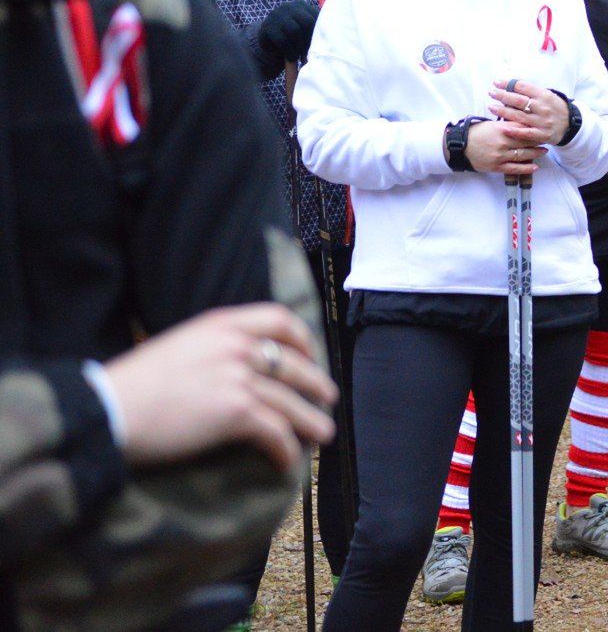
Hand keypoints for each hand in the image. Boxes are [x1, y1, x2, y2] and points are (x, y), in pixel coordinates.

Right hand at [103, 303, 336, 471]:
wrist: (107, 408)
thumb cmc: (133, 384)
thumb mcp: (180, 346)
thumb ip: (213, 347)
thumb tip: (237, 365)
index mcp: (222, 323)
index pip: (279, 319)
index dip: (302, 338)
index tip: (310, 355)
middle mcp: (237, 345)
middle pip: (293, 363)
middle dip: (315, 383)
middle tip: (327, 397)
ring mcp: (239, 377)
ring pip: (291, 401)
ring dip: (311, 420)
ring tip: (323, 433)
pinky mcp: (236, 411)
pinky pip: (275, 432)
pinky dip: (285, 448)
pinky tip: (287, 460)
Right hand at [256, 1, 319, 75]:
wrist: (268, 40)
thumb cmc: (292, 37)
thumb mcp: (305, 29)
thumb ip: (316, 29)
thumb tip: (333, 40)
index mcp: (302, 5)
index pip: (317, 16)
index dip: (320, 33)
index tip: (321, 47)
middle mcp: (288, 6)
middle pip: (307, 22)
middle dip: (310, 40)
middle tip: (310, 55)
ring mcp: (276, 14)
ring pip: (295, 31)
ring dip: (299, 47)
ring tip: (300, 58)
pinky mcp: (267, 26)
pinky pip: (282, 39)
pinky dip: (289, 51)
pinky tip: (291, 58)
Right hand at [465, 121, 546, 176]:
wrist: (460, 146)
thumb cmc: (477, 132)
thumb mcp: (493, 124)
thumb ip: (508, 124)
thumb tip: (525, 121)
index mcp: (501, 129)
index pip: (523, 128)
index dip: (535, 128)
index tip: (543, 127)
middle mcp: (502, 142)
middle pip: (526, 141)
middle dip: (538, 140)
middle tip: (548, 138)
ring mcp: (500, 156)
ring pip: (523, 155)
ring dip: (536, 153)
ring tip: (544, 151)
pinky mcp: (496, 167)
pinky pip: (514, 169)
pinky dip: (526, 168)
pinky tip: (535, 167)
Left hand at [488, 79, 569, 144]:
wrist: (571, 125)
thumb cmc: (555, 108)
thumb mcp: (548, 95)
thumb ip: (532, 92)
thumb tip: (512, 85)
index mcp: (544, 95)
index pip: (522, 86)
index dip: (507, 84)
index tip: (496, 83)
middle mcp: (543, 108)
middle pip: (518, 100)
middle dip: (502, 95)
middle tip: (491, 93)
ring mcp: (542, 122)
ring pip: (519, 115)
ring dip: (503, 111)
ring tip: (491, 107)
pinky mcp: (542, 135)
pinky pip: (525, 133)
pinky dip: (514, 130)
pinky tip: (502, 127)